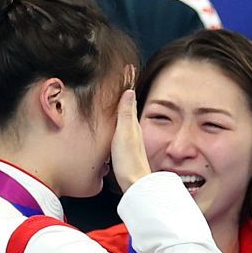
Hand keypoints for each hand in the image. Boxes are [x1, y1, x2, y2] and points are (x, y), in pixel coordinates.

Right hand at [109, 78, 151, 192]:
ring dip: (123, 104)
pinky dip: (120, 118)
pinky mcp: (127, 149)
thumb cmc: (129, 162)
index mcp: (133, 123)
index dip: (128, 83)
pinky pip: (123, 127)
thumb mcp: (124, 134)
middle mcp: (134, 130)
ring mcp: (131, 139)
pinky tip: (117, 121)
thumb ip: (126, 113)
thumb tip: (130, 90)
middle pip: (129, 105)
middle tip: (123, 75)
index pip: (130, 98)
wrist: (134, 184)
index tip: (128, 68)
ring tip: (119, 93)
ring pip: (126, 116)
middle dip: (126, 90)